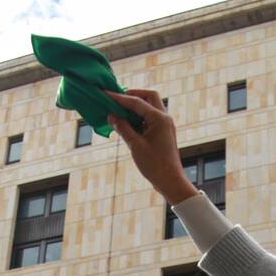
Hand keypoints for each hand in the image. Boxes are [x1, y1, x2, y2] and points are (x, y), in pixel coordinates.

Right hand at [106, 90, 198, 205]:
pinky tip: (127, 124)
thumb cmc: (154, 165)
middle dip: (132, 95)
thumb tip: (111, 115)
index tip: (105, 94)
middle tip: (117, 100)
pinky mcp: (163, 133)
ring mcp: (165, 125)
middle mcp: (164, 118)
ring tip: (119, 112)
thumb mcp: (135, 145)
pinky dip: (139, 117)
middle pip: (149, 96)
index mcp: (159, 118)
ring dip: (135, 106)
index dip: (119, 97)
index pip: (136, 102)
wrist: (171, 182)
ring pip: (150, 106)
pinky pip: (150, 118)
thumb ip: (122, 127)